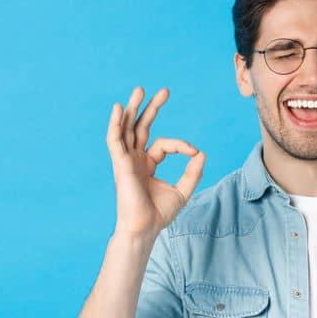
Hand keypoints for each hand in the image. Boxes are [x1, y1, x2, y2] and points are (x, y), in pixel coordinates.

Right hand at [107, 86, 205, 239]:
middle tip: (164, 90)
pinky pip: (114, 140)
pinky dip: (115, 123)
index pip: (165, 144)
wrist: (145, 227)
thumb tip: (202, 152)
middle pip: (141, 127)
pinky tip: (118, 108)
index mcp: (148, 164)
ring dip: (133, 108)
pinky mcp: (119, 164)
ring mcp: (126, 160)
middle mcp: (135, 159)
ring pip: (127, 128)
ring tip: (140, 89)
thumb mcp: (183, 190)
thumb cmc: (159, 214)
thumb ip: (193, 172)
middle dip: (152, 108)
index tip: (194, 153)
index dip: (182, 145)